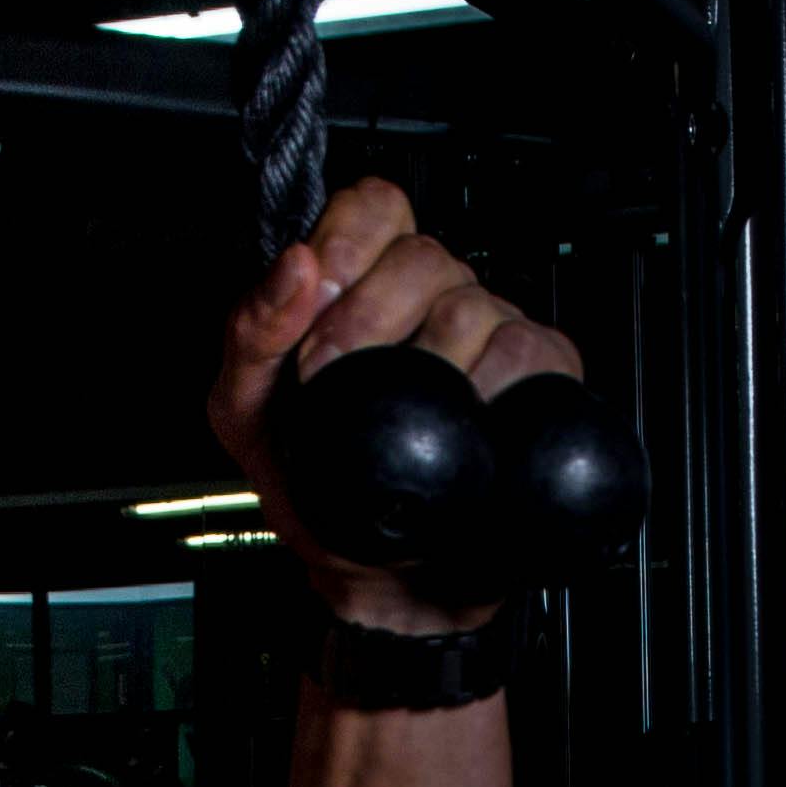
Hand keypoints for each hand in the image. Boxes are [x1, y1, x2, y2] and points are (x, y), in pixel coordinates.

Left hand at [208, 177, 586, 637]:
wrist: (377, 580)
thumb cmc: (314, 489)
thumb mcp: (246, 412)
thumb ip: (251, 333)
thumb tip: (294, 266)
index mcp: (366, 286)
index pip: (376, 206)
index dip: (351, 237)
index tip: (322, 292)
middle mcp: (432, 301)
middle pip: (423, 253)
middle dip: (369, 311)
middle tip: (332, 373)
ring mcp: (489, 336)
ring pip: (472, 303)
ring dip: (424, 357)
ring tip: (395, 418)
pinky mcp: (540, 381)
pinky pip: (529, 352)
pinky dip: (493, 384)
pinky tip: (464, 423)